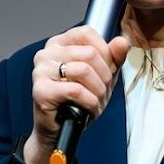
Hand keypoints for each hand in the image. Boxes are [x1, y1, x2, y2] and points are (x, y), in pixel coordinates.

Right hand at [26, 27, 130, 163]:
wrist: (60, 130)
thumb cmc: (78, 101)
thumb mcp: (101, 75)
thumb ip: (113, 57)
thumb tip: (122, 41)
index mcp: (58, 43)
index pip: (87, 33)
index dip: (104, 52)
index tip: (107, 70)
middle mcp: (46, 53)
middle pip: (88, 53)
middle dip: (104, 76)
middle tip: (103, 91)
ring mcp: (40, 71)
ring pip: (83, 70)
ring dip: (98, 90)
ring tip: (97, 101)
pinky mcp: (41, 90)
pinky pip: (75, 90)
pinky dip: (89, 102)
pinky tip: (89, 108)